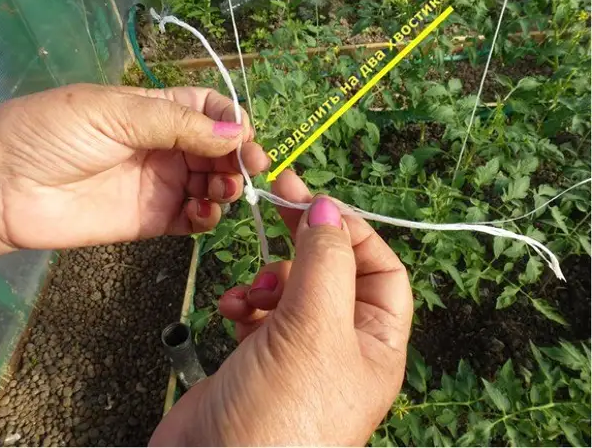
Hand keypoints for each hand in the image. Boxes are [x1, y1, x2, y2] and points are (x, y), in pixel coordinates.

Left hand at [0, 84, 268, 259]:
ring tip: (220, 190)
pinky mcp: (153, 220)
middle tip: (250, 169)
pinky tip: (202, 213)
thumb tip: (237, 132)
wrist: (2, 186)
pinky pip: (194, 219)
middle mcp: (164, 147)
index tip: (243, 136)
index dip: (231, 121)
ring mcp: (160, 185)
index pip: (209, 111)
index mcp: (156, 111)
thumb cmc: (53, 133)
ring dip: (227, 187)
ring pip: (212, 185)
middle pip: (218, 150)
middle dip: (238, 158)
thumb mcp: (116, 113)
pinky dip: (208, 217)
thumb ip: (178, 124)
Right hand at [150, 170, 412, 445]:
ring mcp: (299, 353)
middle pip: (333, 272)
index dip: (353, 233)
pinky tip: (233, 308)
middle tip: (280, 197)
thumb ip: (324, 262)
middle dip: (307, 239)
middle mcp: (342, 347)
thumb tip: (329, 208)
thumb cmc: (279, 418)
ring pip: (292, 288)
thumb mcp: (313, 329)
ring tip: (253, 289)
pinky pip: (260, 310)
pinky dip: (246, 300)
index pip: (382, 270)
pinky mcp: (259, 357)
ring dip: (269, 276)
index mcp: (375, 344)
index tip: (316, 203)